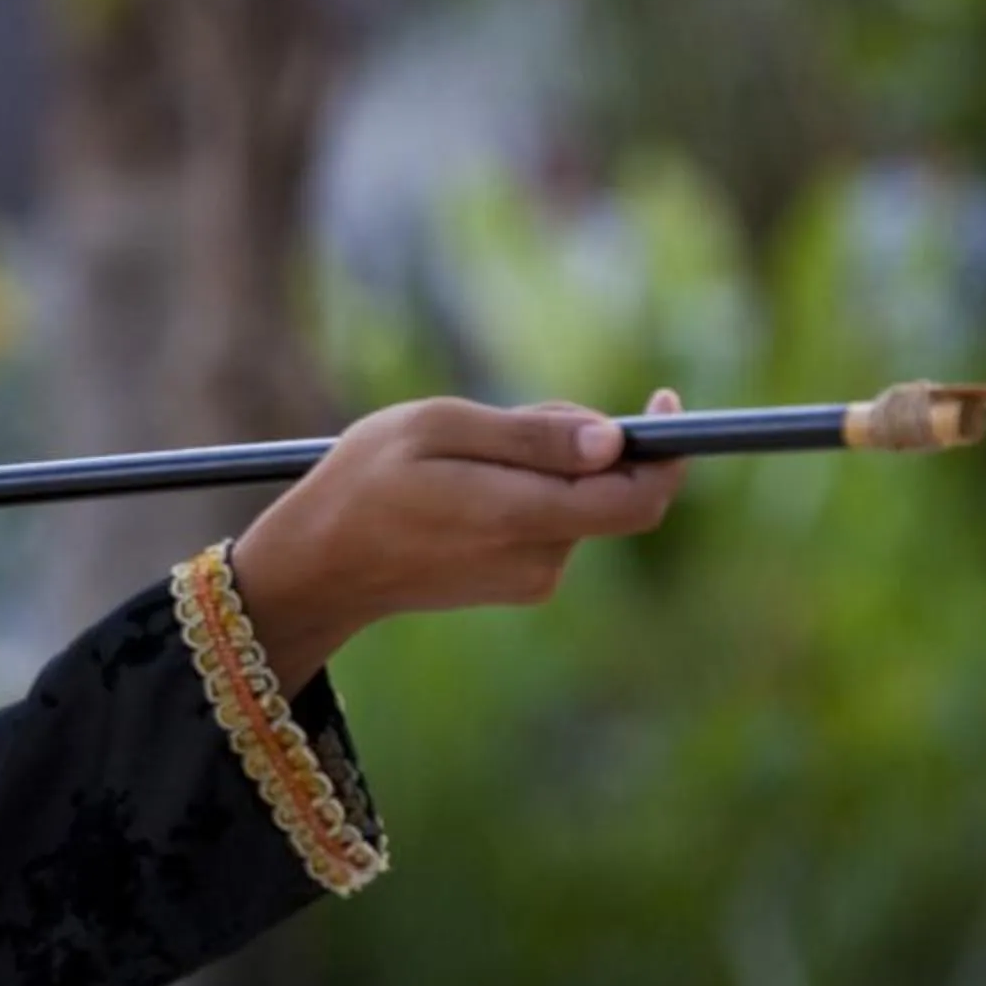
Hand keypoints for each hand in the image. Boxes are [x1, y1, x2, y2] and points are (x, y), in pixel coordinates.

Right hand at [227, 391, 687, 693]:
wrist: (319, 566)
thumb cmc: (364, 484)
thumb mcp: (437, 428)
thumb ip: (531, 434)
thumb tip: (615, 439)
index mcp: (520, 516)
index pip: (638, 499)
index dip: (667, 452)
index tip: (665, 401)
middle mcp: (539, 559)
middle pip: (608, 489)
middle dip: (586, 443)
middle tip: (505, 419)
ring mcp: (530, 579)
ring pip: (577, 502)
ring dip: (549, 466)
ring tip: (466, 455)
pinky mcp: (517, 584)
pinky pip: (551, 522)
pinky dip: (529, 491)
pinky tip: (467, 486)